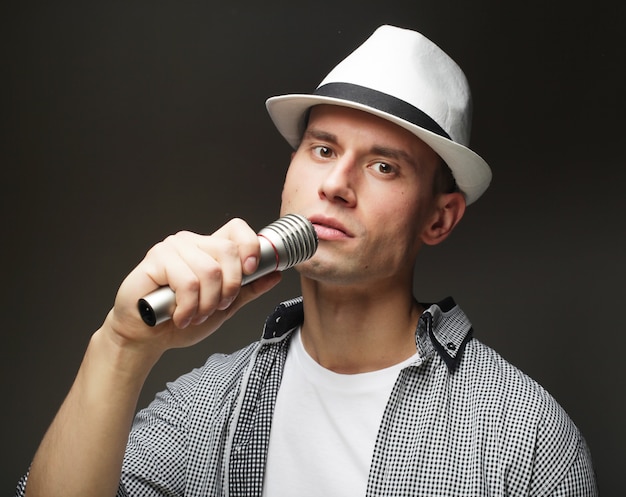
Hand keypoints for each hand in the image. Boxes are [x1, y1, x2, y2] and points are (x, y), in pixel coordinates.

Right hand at [104, 218, 281, 356]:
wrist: (147, 338)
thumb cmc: (181, 320)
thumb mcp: (224, 307)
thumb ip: (248, 290)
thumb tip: (274, 274)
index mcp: (209, 250)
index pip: (237, 229)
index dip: (250, 246)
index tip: (253, 270)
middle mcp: (192, 243)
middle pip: (228, 250)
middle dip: (229, 288)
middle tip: (216, 308)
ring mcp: (173, 248)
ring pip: (209, 271)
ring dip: (206, 303)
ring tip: (194, 316)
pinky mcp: (155, 260)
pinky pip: (187, 282)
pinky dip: (188, 307)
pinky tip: (180, 316)